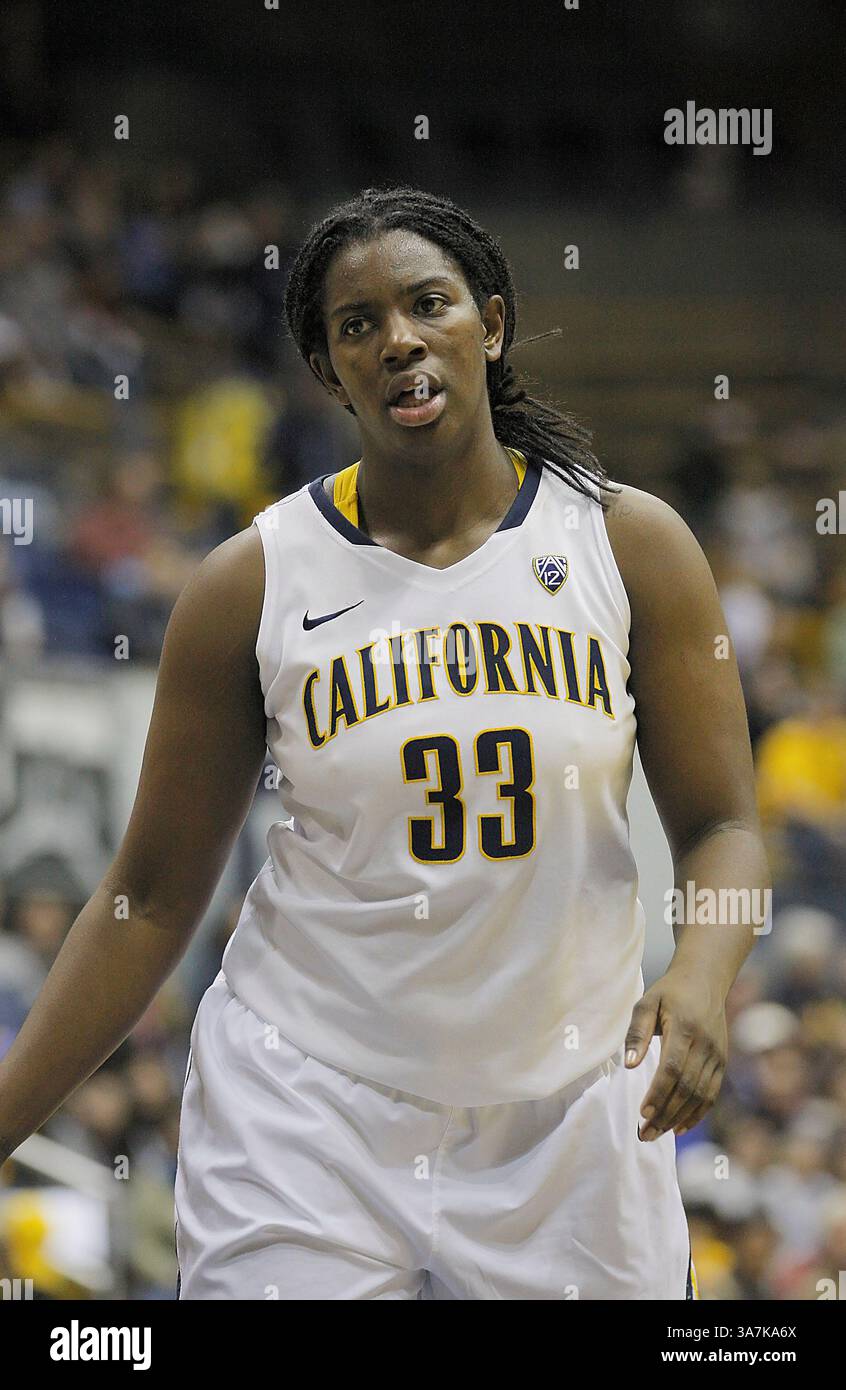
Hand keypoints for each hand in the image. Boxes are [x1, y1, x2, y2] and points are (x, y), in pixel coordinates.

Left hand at [624, 971, 727, 1140]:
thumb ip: (636, 1032)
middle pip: (686, 1088)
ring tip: (656, 1133)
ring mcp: (717, 1055)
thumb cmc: (668, 992)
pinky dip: (697, 1114)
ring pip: (700, 1095)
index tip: (642, 1113)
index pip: (672, 1068)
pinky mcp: (722, 1062)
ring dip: (678, 1118)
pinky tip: (678, 1127)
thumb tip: (629, 1064)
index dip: (658, 1093)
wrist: (705, 980)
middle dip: (665, 1113)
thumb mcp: (646, 1002)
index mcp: (685, 1028)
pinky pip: (711, 1094)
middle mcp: (705, 1044)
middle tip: (645, 1134)